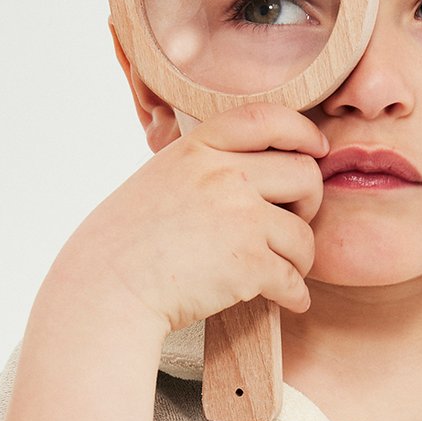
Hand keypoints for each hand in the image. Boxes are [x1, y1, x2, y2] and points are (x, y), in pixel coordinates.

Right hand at [50, 102, 327, 335]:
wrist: (106, 288)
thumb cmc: (124, 243)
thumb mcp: (159, 179)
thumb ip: (201, 167)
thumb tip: (244, 170)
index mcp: (199, 148)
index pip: (269, 119)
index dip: (303, 133)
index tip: (316, 149)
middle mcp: (224, 175)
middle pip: (304, 175)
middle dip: (308, 203)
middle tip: (293, 225)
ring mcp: (240, 218)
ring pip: (304, 234)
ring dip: (302, 258)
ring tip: (286, 271)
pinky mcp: (249, 264)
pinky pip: (294, 278)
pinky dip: (295, 294)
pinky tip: (289, 300)